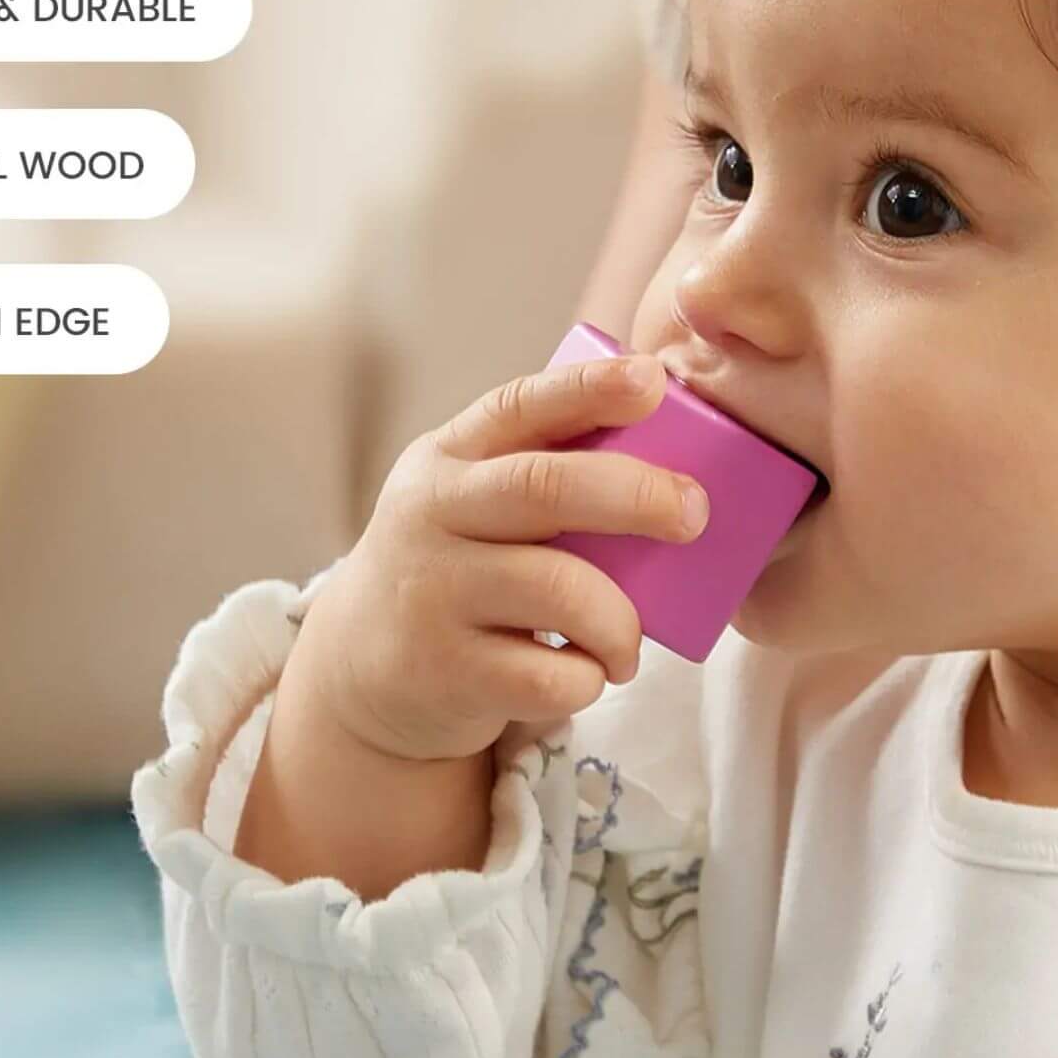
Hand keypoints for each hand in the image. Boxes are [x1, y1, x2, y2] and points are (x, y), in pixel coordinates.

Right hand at [291, 352, 709, 763]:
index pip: (519, 405)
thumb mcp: (472, 501)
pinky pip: (552, 675)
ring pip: (562, 591)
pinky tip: (583, 674)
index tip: (652, 380)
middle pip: (545, 488)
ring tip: (627, 643)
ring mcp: (433, 593)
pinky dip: (589, 677)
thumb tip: (674, 458)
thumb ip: (543, 473)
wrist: (364, 667)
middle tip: (693, 514)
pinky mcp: (446, 671)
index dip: (589, 388)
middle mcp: (432, 516)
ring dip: (621, 621)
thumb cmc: (459, 568)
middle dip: (636, 494)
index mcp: (450, 459)